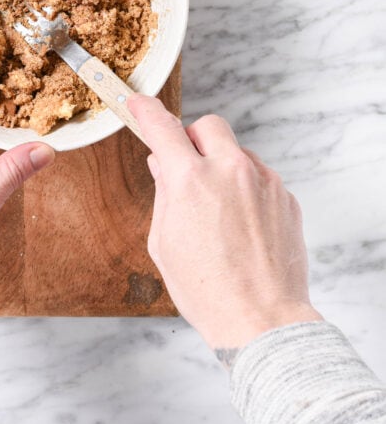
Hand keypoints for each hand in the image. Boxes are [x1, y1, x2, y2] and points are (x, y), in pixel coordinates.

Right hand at [128, 95, 321, 359]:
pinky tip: (242, 226)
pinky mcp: (285, 197)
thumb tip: (164, 166)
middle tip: (187, 167)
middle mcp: (229, 171)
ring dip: (223, 167)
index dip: (146, 111)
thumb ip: (164, 195)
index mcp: (190, 180)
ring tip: (219, 212)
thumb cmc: (207, 290)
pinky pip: (260, 178)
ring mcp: (263, 182)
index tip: (138, 103)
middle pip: (209, 125)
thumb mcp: (165, 242)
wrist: (262, 320)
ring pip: (238, 152)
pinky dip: (247, 190)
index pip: (163, 127)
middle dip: (194, 139)